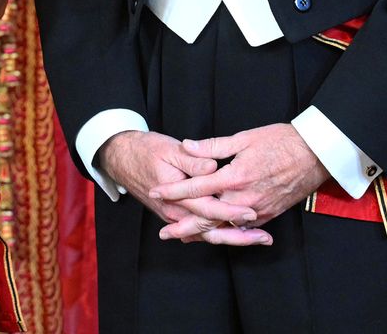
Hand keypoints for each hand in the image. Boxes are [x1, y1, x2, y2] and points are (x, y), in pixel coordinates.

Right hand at [95, 131, 266, 245]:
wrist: (121, 158)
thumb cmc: (146, 151)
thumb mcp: (169, 150)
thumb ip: (193, 160)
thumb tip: (213, 167)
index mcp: (176, 196)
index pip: (208, 209)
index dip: (231, 212)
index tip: (253, 212)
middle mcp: (176, 212)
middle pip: (211, 230)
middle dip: (239, 235)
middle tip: (264, 238)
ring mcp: (176, 216)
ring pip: (208, 233)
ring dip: (234, 236)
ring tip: (260, 238)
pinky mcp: (178, 214)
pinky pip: (201, 229)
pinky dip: (221, 233)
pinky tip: (240, 232)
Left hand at [150, 124, 327, 242]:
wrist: (316, 153)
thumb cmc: (281, 141)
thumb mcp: (244, 138)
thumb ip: (213, 146)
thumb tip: (187, 145)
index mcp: (236, 176)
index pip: (197, 187)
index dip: (174, 191)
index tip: (156, 193)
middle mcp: (245, 198)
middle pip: (208, 217)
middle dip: (184, 225)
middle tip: (164, 233)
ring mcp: (258, 209)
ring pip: (225, 226)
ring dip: (204, 232)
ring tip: (185, 237)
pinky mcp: (270, 214)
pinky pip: (244, 227)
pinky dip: (227, 232)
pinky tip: (216, 234)